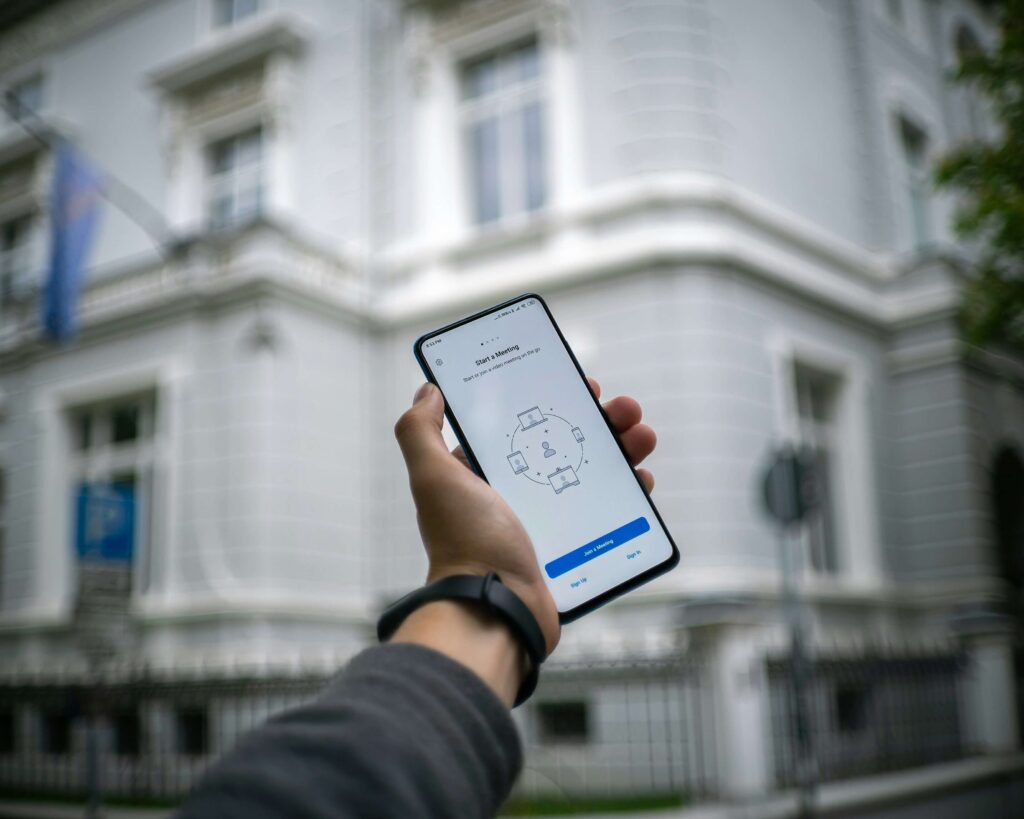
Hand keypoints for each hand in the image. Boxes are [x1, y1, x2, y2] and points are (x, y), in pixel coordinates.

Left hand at [393, 377, 657, 660]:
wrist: (497, 611)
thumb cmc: (467, 543)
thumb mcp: (435, 479)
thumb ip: (419, 432)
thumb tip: (427, 390)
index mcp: (483, 474)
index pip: (524, 424)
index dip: (554, 400)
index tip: (583, 386)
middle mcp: (514, 494)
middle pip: (566, 443)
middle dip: (599, 420)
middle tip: (625, 410)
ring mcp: (546, 521)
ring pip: (592, 472)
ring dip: (622, 448)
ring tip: (643, 436)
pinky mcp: (573, 545)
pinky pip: (606, 510)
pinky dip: (627, 491)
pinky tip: (642, 479)